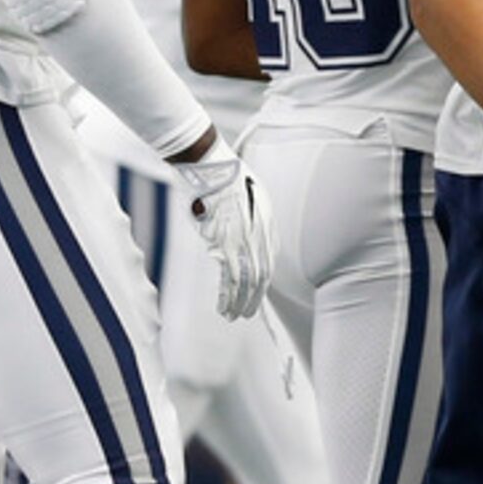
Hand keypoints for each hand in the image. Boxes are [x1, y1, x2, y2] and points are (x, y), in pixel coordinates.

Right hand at [174, 138, 274, 319]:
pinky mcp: (225, 245)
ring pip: (247, 282)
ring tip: (233, 316)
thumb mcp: (250, 192)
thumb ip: (252, 215)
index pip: (270, 259)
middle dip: (255, 298)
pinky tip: (224, 308)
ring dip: (240, 303)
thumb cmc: (225, 175)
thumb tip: (247, 230)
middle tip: (247, 314)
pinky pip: (229, 279)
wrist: (212, 167)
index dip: (264, 280)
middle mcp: (260, 236)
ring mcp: (244, 242)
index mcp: (267, 223)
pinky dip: (227, 297)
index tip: (257, 291)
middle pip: (262, 276)